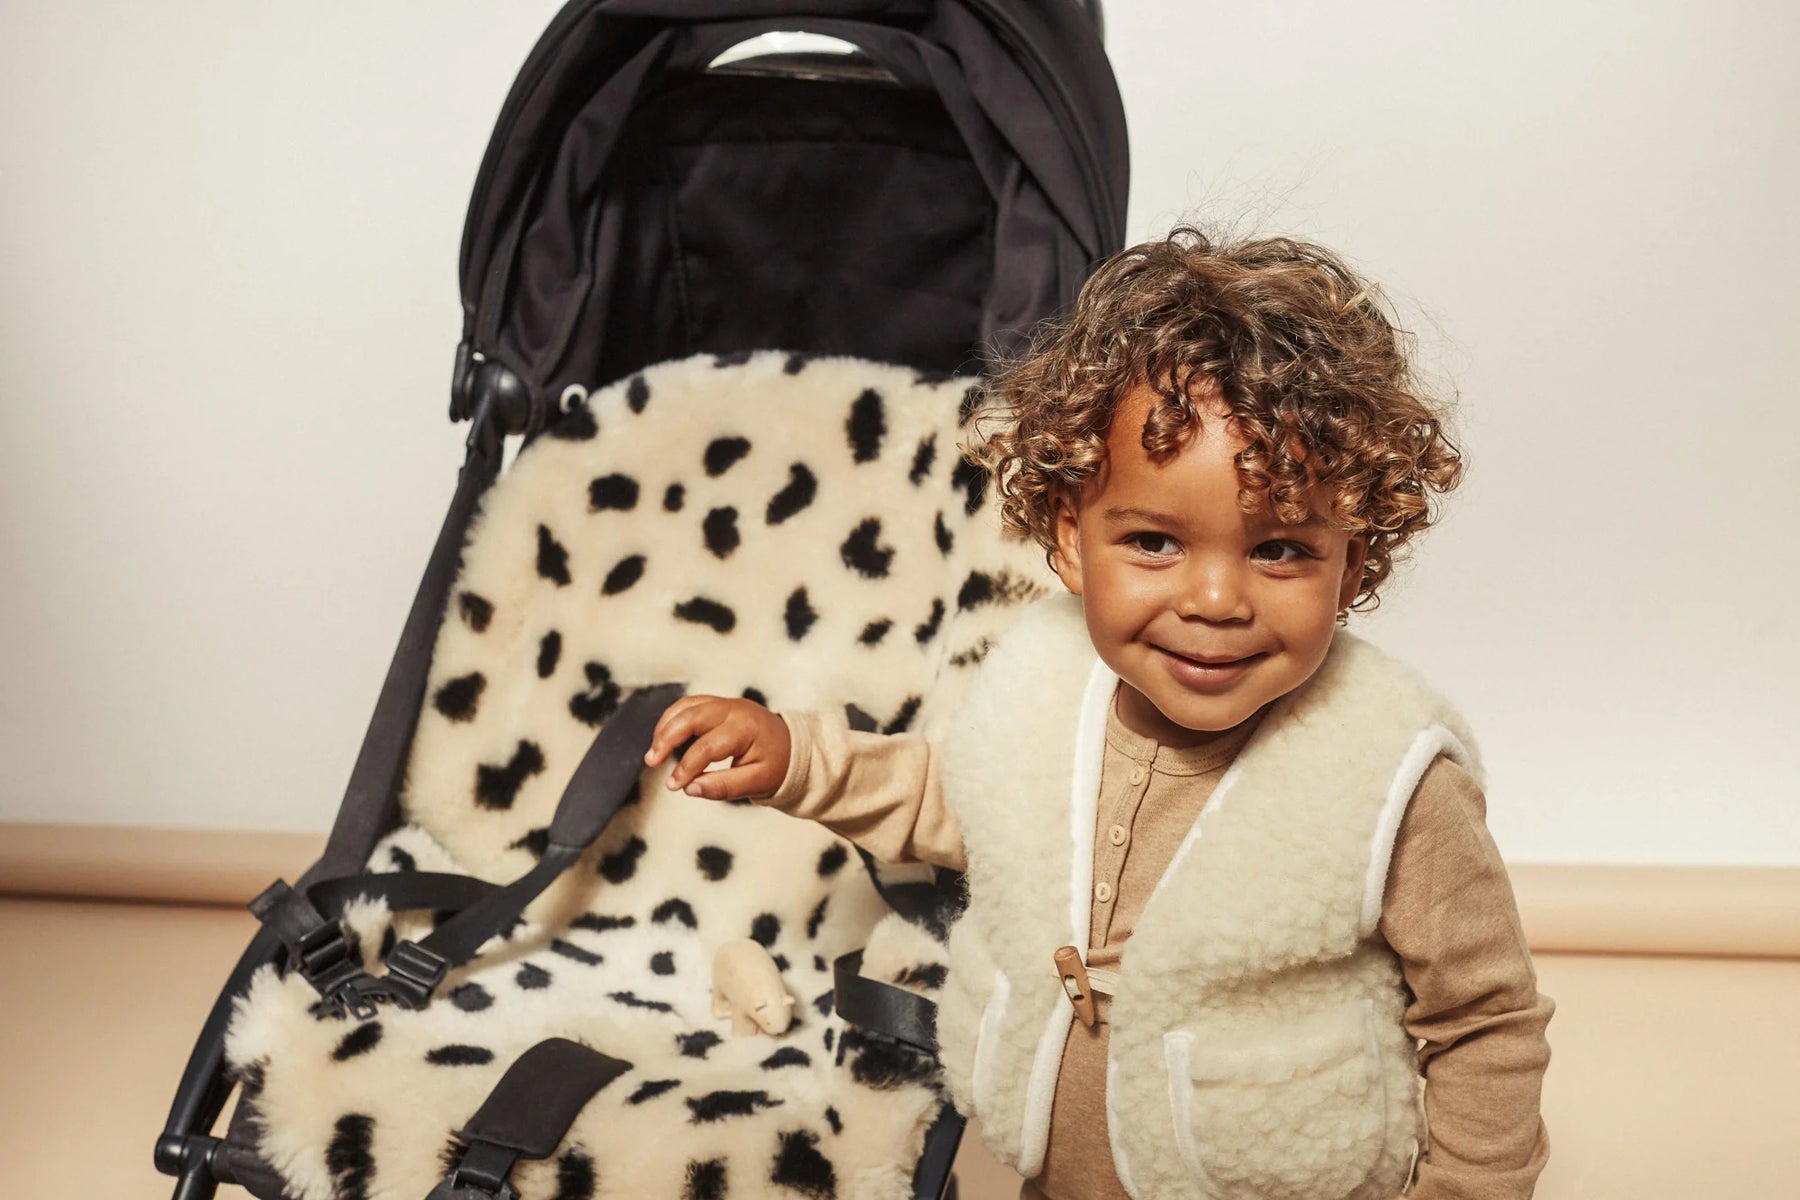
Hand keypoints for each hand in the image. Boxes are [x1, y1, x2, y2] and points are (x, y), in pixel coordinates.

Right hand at [644, 695, 791, 800]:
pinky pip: (689, 705)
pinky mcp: (718, 704)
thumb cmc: (776, 764)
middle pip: (691, 716)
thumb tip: (691, 789)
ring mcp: (725, 703)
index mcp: (746, 729)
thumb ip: (724, 787)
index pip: (708, 747)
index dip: (687, 767)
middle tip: (652, 761)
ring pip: (686, 706)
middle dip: (667, 737)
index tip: (674, 786)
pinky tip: (665, 738)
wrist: (792, 745)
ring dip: (666, 726)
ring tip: (654, 752)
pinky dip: (673, 719)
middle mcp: (733, 710)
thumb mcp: (758, 782)